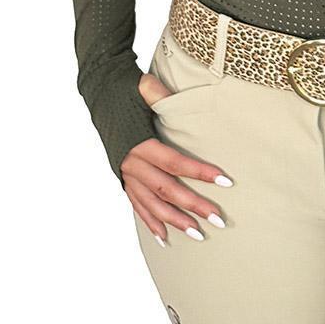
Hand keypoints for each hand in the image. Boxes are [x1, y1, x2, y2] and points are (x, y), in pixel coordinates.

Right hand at [120, 72, 233, 245]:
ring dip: (175, 221)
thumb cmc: (126, 92)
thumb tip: (179, 94)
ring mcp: (126, 175)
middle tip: (217, 219)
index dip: (199, 172)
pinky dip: (150, 222)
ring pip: (152, 204)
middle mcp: (132, 163)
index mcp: (139, 143)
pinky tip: (164, 237)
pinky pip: (137, 206)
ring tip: (197, 233)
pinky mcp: (123, 180)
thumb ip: (159, 93)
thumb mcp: (143, 87)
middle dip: (193, 206)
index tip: (224, 181)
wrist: (100, 97)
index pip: (174, 162)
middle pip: (166, 189)